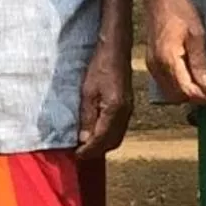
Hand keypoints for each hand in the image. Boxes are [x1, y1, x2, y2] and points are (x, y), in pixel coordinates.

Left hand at [76, 42, 133, 157]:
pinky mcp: (128, 106)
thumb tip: (84, 139)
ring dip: (102, 144)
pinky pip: (119, 128)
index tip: (76, 155)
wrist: (116, 50)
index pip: (101, 139)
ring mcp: (129, 110)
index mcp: (114, 110)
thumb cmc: (100, 66)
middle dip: (96, 151)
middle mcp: (125, 113)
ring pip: (117, 137)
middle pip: (112, 142)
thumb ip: (86, 117)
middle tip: (80, 152)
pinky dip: (108, 135)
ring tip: (87, 144)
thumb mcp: (87, 92)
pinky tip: (97, 131)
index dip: (88, 150)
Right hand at [146, 0, 205, 104]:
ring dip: (186, 93)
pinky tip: (190, 77)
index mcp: (168, 60)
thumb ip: (200, 62)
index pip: (186, 90)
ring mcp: (152, 65)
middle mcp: (157, 67)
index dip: (203, 97)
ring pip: (169, 92)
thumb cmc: (179, 10)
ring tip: (204, 86)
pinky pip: (164, 82)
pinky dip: (178, 85)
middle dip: (195, 97)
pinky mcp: (152, 61)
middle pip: (176, 96)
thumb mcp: (196, 34)